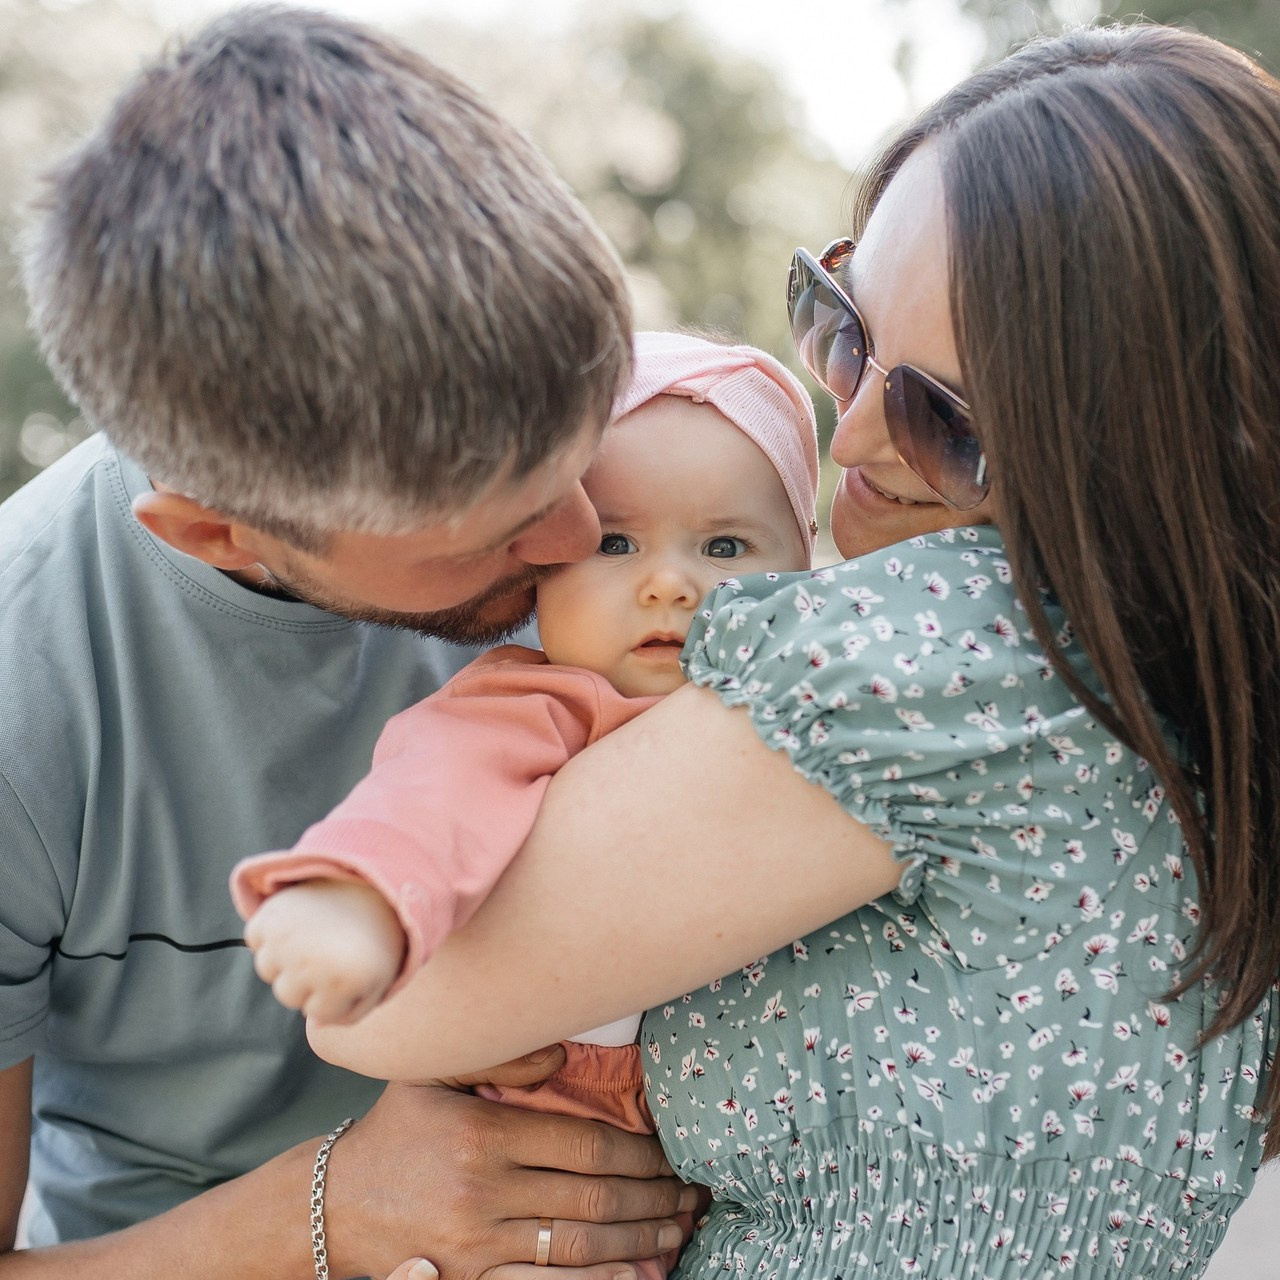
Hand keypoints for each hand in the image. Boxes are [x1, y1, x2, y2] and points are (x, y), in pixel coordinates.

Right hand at [243, 879, 404, 1022]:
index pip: (314, 1013)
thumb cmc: (376, 936)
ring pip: (267, 969)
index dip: (334, 994)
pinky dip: (269, 932)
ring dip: (285, 956)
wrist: (371, 881)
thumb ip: (350, 1013)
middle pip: (287, 994)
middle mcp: (309, 963)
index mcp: (341, 982)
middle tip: (331, 947)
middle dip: (308, 978)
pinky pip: (255, 939)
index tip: (350, 969)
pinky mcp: (269, 916)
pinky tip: (298, 919)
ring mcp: (285, 939)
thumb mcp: (378, 980)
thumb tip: (316, 1023)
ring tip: (314, 932)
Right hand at [324, 1068, 696, 1279]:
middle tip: (692, 1191)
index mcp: (484, 1133)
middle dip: (654, 1197)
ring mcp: (477, 1245)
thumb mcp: (434, 1072)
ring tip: (677, 1227)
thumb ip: (502, 1055)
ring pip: (579, 1248)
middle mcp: (484, 1191)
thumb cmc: (397, 1128)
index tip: (672, 1152)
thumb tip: (565, 1056)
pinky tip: (633, 1274)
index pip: (586, 1145)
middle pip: (593, 1198)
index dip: (641, 1153)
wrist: (333, 1204)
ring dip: (639, 1240)